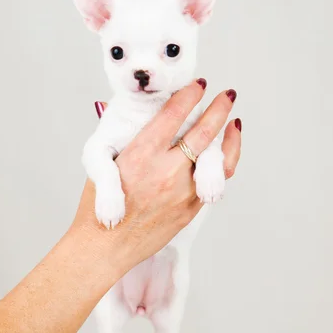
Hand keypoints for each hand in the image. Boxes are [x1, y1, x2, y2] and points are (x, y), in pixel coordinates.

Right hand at [74, 81, 241, 273]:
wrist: (104, 246)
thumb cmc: (98, 207)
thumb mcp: (105, 165)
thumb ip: (134, 144)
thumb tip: (155, 123)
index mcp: (141, 154)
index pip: (173, 114)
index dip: (190, 95)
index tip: (199, 85)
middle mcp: (166, 171)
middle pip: (203, 132)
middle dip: (219, 109)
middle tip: (228, 95)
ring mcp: (182, 192)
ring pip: (217, 159)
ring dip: (228, 137)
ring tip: (235, 122)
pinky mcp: (190, 210)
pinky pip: (214, 183)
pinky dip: (222, 164)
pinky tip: (223, 155)